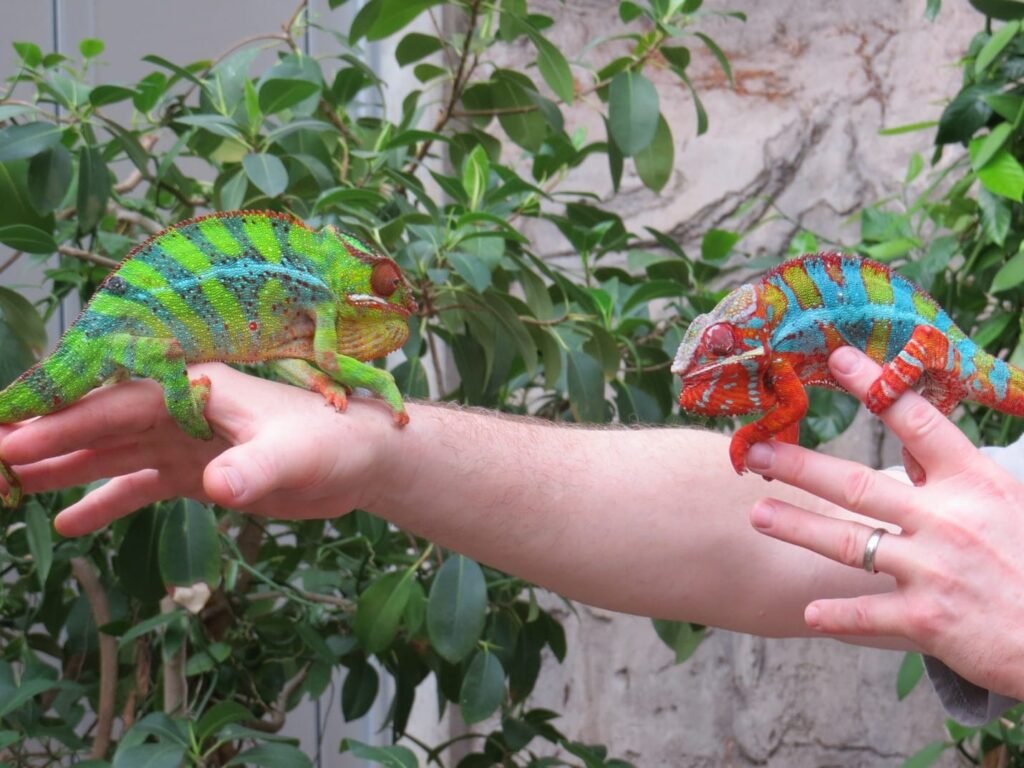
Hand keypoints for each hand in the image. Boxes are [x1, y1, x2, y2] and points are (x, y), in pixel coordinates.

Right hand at [0, 364, 397, 535]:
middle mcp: (184, 410)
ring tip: (14, 485)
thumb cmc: (332, 443)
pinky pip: (142, 485)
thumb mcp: (295, 455)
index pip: (118, 404)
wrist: (361, 460)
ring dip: (68, 467)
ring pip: (115, 452)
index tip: (15, 441)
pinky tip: (72, 521)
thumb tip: (217, 486)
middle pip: (103, 423)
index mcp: (197, 389)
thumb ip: (255, 468)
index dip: (66, 422)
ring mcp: (190, 441)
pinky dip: (108, 500)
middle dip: (48, 439)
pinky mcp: (201, 472)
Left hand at [745, 346, 1023, 699]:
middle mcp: (948, 519)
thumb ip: (953, 476)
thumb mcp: (1006, 503)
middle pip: (857, 484)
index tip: (838, 359)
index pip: (916, 421)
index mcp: (973, 482)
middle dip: (801, 466)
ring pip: (848, 543)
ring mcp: (935, 569)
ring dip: (798, 527)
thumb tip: (911, 450)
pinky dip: (836, 614)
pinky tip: (808, 613)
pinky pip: (868, 612)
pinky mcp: (929, 619)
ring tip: (758, 514)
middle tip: (756, 452)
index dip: (875, 387)